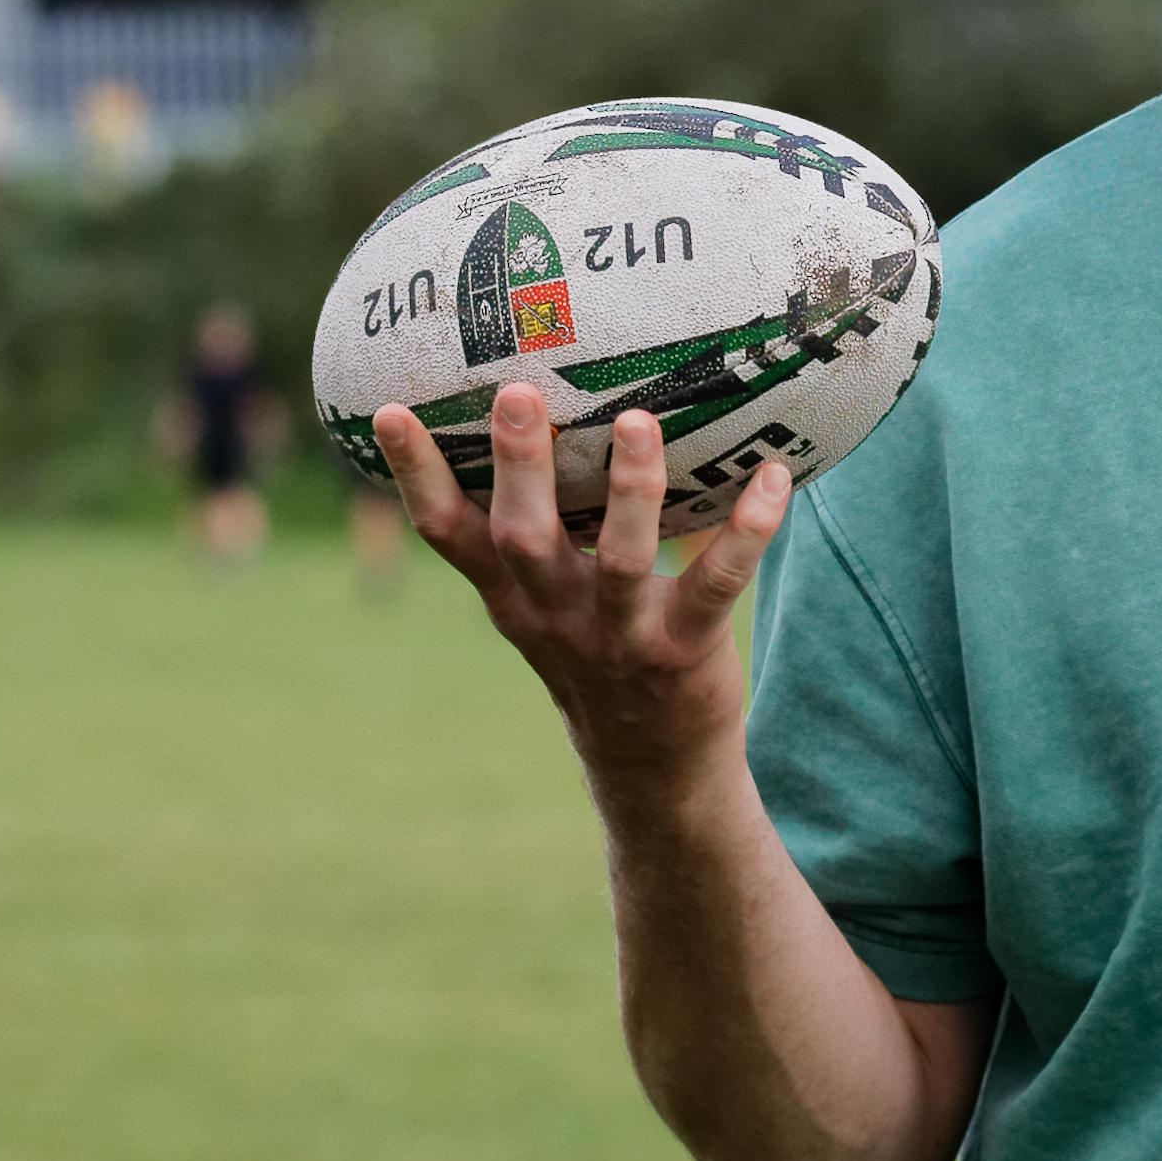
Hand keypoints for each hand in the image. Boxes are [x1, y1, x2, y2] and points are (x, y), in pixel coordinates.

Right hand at [372, 383, 791, 791]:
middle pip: (522, 536)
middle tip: (517, 394)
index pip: (447, 532)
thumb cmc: (599, 653)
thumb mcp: (546, 603)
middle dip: (518, 466)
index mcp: (512, 596)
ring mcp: (620, 635)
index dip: (415, 475)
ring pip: (621, 558)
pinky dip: (748, 531)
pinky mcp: (684, 649)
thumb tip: (543, 416)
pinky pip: (718, 583)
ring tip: (636, 420)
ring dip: (631, 488)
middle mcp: (555, 614)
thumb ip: (535, 531)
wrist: (653, 766)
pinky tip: (772, 477)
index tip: (389, 410)